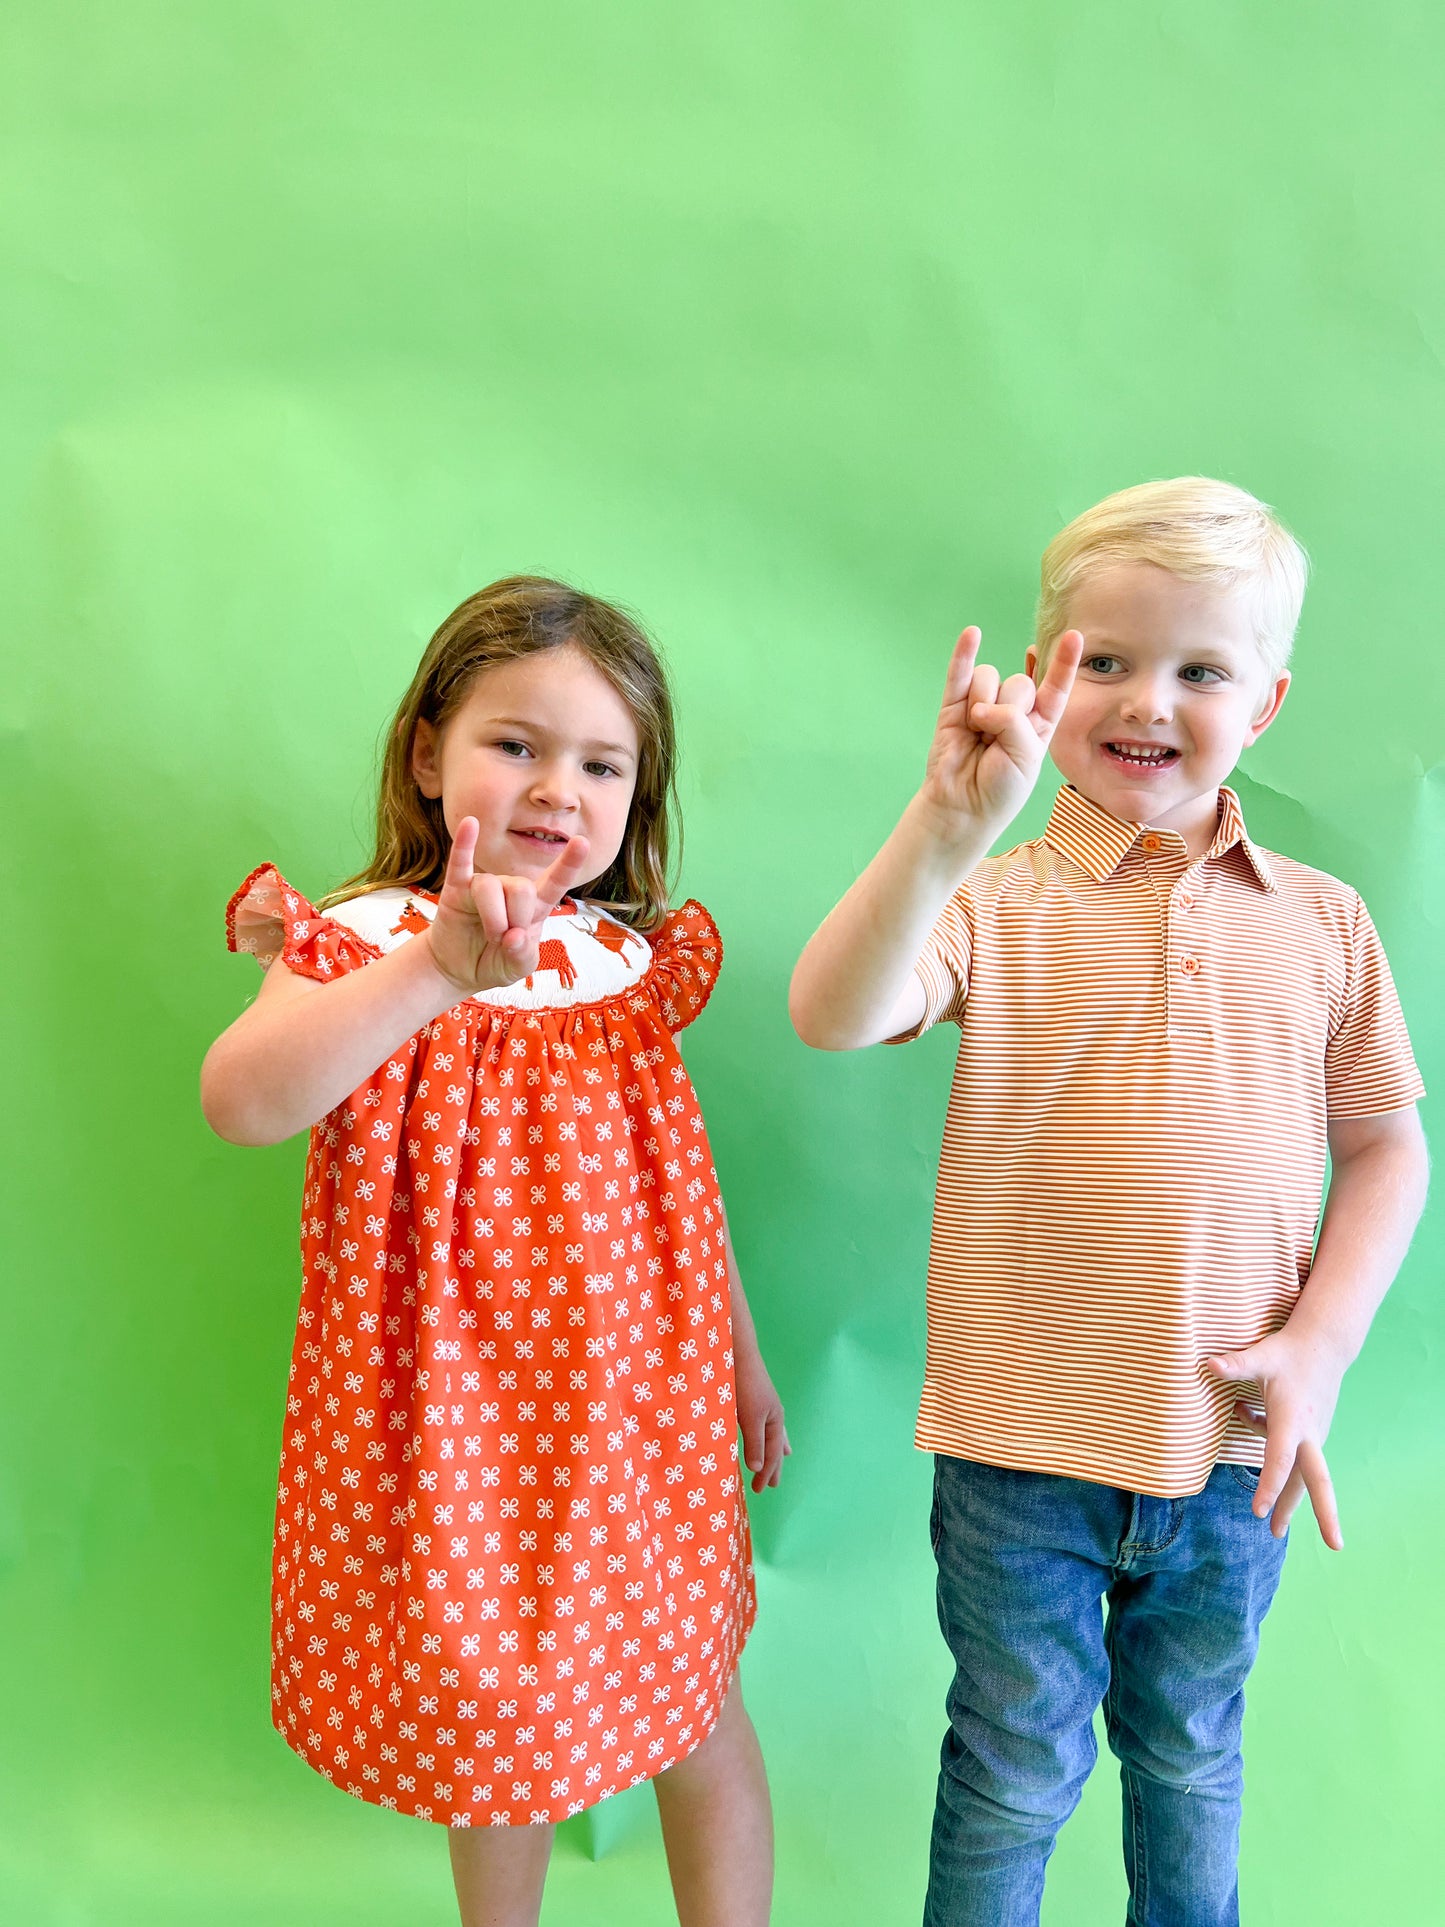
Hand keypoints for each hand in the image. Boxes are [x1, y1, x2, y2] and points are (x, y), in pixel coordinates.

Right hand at [425, 816, 593, 996]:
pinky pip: (461, 862)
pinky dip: (465, 843)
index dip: (568, 864)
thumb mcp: (518, 969)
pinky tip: (470, 824)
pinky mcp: (458, 889)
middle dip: (515, 919)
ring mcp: (484, 887)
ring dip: (493, 917)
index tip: (583, 842)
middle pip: (522, 888)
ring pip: (492, 886)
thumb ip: (523, 955)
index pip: (555, 882)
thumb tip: (514, 936)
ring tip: (489, 934)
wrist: (458, 970)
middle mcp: (511, 890)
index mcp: (534, 907)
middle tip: (503, 940)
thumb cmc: (494, 962)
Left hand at [735, 1345, 789, 1493]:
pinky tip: (765, 1430)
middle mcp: (774, 1415)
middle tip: (773, 1484)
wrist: (739, 1354)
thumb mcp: (750, 1418)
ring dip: (774, 1450)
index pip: (771, 1455)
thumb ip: (755, 1443)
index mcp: (775, 1421)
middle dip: (774, 1466)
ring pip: (773, 1434)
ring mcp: (766, 1406)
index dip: (766, 1473)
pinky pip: (764, 1424)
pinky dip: (766, 1434)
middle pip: (775, 1446)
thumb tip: (758, 1468)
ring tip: (783, 1456)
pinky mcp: (754, 1399)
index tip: (758, 1490)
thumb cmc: (745, 1386)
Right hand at [918, 626, 1082, 836]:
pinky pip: (961, 674)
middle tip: (996, 738)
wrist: (963, 808)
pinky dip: (964, 654)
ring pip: (990, 678)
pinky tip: (971, 634)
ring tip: (976, 732)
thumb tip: (979, 707)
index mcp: (1038, 724)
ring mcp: (981, 705)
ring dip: (983, 702)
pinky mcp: (953, 707)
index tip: (1075, 637)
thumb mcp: (1026, 757)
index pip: (1055, 687)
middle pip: (1019, 682)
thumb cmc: (1000, 790)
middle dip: (1010, 707)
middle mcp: (1012, 711)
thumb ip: (1013, 722)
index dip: (1064, 664)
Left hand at [1206, 1331, 1347, 1548]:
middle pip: (1318, 1480)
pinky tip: (1247, 1414)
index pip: (1279, 1458)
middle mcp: (1308, 1432)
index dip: (1268, 1485)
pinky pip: (1292, 1456)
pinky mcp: (1313, 1434)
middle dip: (1325, 1514)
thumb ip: (1236, 1364)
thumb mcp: (1261, 1356)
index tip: (1258, 1512)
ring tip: (1276, 1531)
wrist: (1323, 1344)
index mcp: (1292, 1418)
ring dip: (1292, 1502)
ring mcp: (1315, 1435)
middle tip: (1334, 1547)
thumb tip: (1208, 1364)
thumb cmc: (1287, 1351)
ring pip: (1305, 1477)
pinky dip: (1273, 1456)